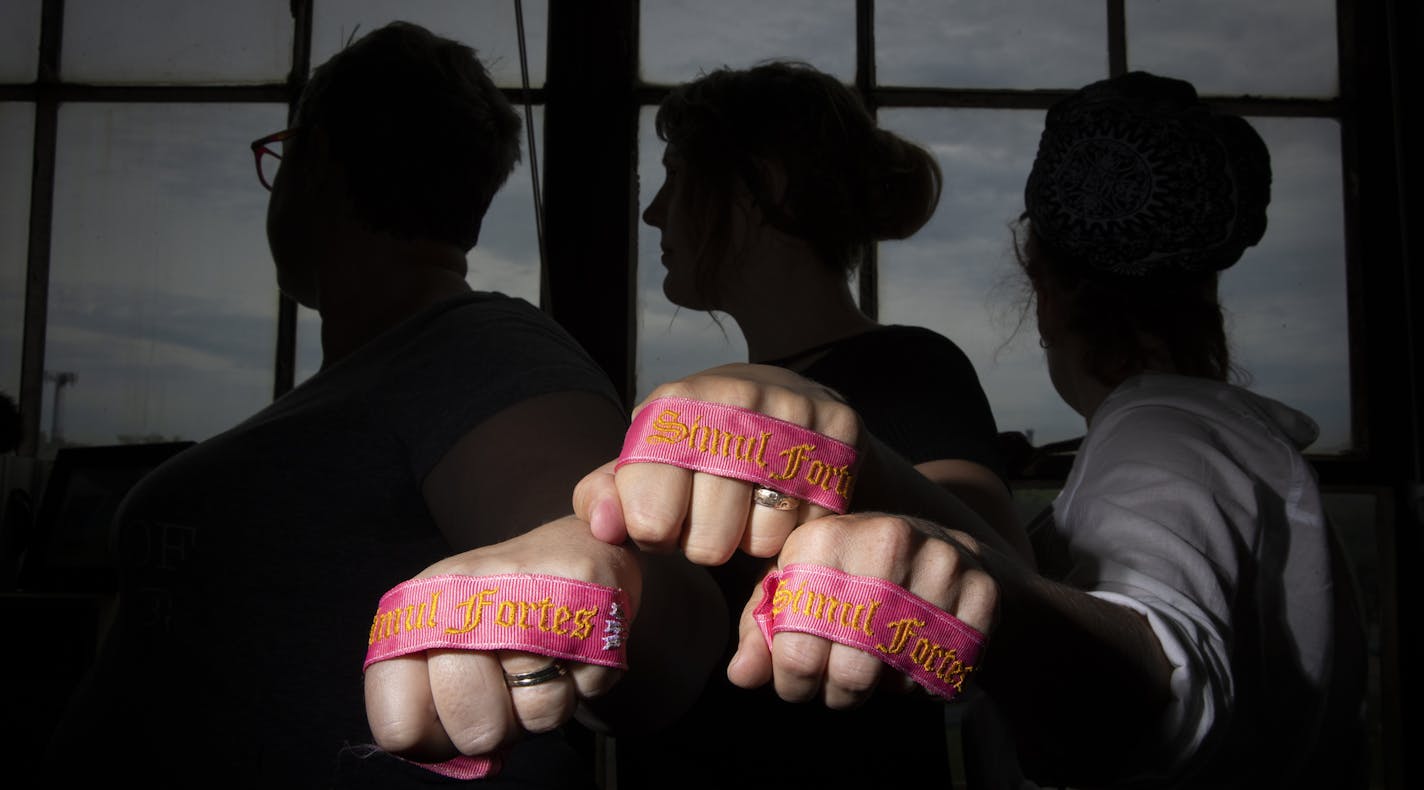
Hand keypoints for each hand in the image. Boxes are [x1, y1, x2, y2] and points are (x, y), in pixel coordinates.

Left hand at [363, 516, 640, 762]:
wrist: (575, 543)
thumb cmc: (504, 605)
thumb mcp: (446, 636)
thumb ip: (432, 699)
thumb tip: (455, 757)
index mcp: (422, 606)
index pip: (401, 724)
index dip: (433, 740)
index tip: (451, 717)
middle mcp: (471, 593)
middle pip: (476, 726)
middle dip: (498, 725)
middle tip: (507, 688)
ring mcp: (533, 594)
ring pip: (538, 710)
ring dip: (545, 700)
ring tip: (544, 662)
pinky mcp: (592, 599)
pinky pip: (588, 686)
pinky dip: (585, 679)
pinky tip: (574, 646)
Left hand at [574, 363, 862, 564]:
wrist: (784, 401)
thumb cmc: (703, 447)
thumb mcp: (646, 463)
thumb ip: (605, 495)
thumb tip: (603, 527)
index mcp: (673, 406)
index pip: (649, 520)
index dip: (656, 533)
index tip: (666, 516)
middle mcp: (733, 400)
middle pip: (708, 542)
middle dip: (706, 543)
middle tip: (715, 516)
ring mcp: (791, 413)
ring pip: (764, 539)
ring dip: (755, 539)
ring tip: (752, 506)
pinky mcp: (839, 431)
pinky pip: (812, 526)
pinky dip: (799, 528)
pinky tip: (791, 500)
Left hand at [726, 512, 996, 708]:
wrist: (946, 552)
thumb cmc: (854, 576)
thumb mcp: (801, 589)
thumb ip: (763, 631)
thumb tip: (741, 676)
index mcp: (825, 537)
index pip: (797, 644)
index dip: (792, 679)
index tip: (797, 681)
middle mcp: (884, 539)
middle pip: (850, 670)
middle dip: (838, 691)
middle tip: (840, 684)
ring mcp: (940, 561)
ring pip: (900, 676)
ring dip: (886, 687)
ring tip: (879, 665)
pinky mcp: (982, 589)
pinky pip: (948, 671)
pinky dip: (931, 680)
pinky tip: (919, 655)